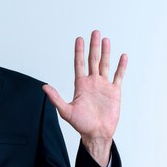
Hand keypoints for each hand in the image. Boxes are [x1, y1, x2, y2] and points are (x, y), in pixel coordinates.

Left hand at [43, 30, 126, 165]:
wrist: (96, 133)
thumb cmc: (81, 124)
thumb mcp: (66, 111)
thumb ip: (56, 98)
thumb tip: (44, 87)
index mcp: (81, 85)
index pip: (79, 64)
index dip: (79, 51)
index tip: (79, 39)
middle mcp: (92, 82)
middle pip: (93, 60)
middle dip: (93, 46)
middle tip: (95, 32)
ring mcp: (104, 86)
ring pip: (105, 65)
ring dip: (106, 52)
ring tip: (106, 39)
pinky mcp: (114, 92)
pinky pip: (118, 76)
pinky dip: (121, 66)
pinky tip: (122, 56)